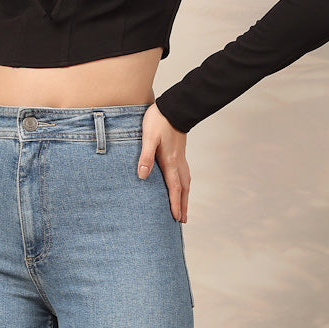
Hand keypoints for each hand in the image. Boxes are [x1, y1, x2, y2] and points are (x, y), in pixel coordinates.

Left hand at [138, 103, 189, 221]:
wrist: (174, 107)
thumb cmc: (159, 121)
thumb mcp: (148, 138)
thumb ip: (145, 157)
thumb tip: (142, 176)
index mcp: (170, 162)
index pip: (174, 188)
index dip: (175, 204)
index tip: (177, 219)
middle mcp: (178, 162)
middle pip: (183, 189)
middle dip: (183, 205)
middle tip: (183, 221)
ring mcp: (180, 158)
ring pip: (186, 182)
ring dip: (185, 196)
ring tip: (184, 207)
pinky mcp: (180, 153)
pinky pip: (184, 174)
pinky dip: (184, 185)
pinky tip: (181, 185)